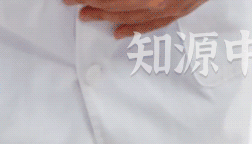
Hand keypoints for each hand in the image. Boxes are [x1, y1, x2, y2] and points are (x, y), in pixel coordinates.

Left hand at [64, 0, 209, 38]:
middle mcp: (155, 0)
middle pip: (114, 4)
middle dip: (89, 3)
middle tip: (71, 2)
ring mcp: (169, 7)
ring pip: (130, 16)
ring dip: (105, 16)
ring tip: (86, 15)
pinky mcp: (180, 11)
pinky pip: (152, 24)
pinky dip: (133, 29)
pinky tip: (118, 33)